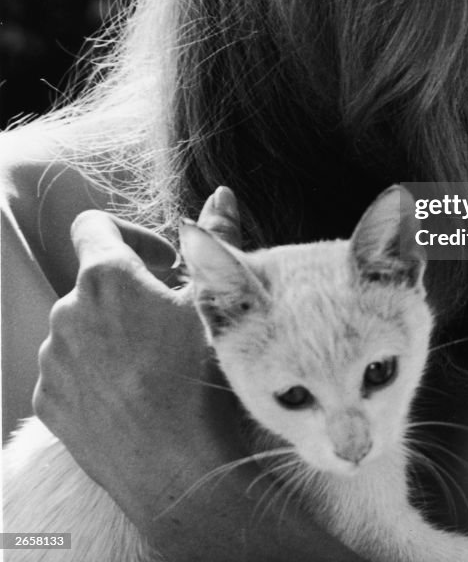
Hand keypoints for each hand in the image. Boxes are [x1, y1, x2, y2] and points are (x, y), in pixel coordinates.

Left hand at [33, 191, 247, 532]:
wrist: (178, 470)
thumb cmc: (201, 379)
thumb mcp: (215, 301)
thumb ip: (213, 240)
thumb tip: (221, 194)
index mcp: (106, 277)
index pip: (94, 225)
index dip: (131, 235)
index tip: (162, 263)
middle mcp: (67, 311)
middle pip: (95, 281)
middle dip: (130, 290)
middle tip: (172, 318)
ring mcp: (52, 360)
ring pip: (82, 326)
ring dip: (113, 331)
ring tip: (156, 362)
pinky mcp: (48, 401)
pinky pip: (70, 370)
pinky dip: (97, 370)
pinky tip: (135, 392)